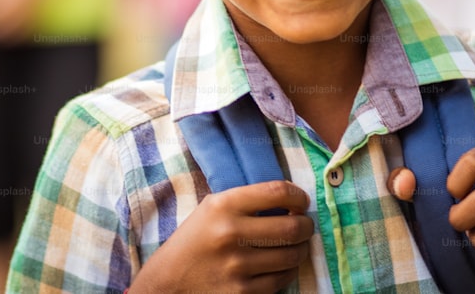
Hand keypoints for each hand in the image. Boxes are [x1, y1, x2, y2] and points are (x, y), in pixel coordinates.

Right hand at [129, 180, 313, 293]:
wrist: (167, 283)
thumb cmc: (194, 241)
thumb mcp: (211, 209)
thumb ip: (246, 201)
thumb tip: (290, 199)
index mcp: (223, 205)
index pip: (277, 191)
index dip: (298, 195)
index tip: (301, 200)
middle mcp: (230, 233)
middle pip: (292, 226)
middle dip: (306, 225)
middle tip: (304, 224)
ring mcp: (237, 266)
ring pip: (292, 255)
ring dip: (301, 248)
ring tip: (296, 244)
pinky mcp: (242, 292)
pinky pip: (282, 279)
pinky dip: (289, 270)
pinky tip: (282, 264)